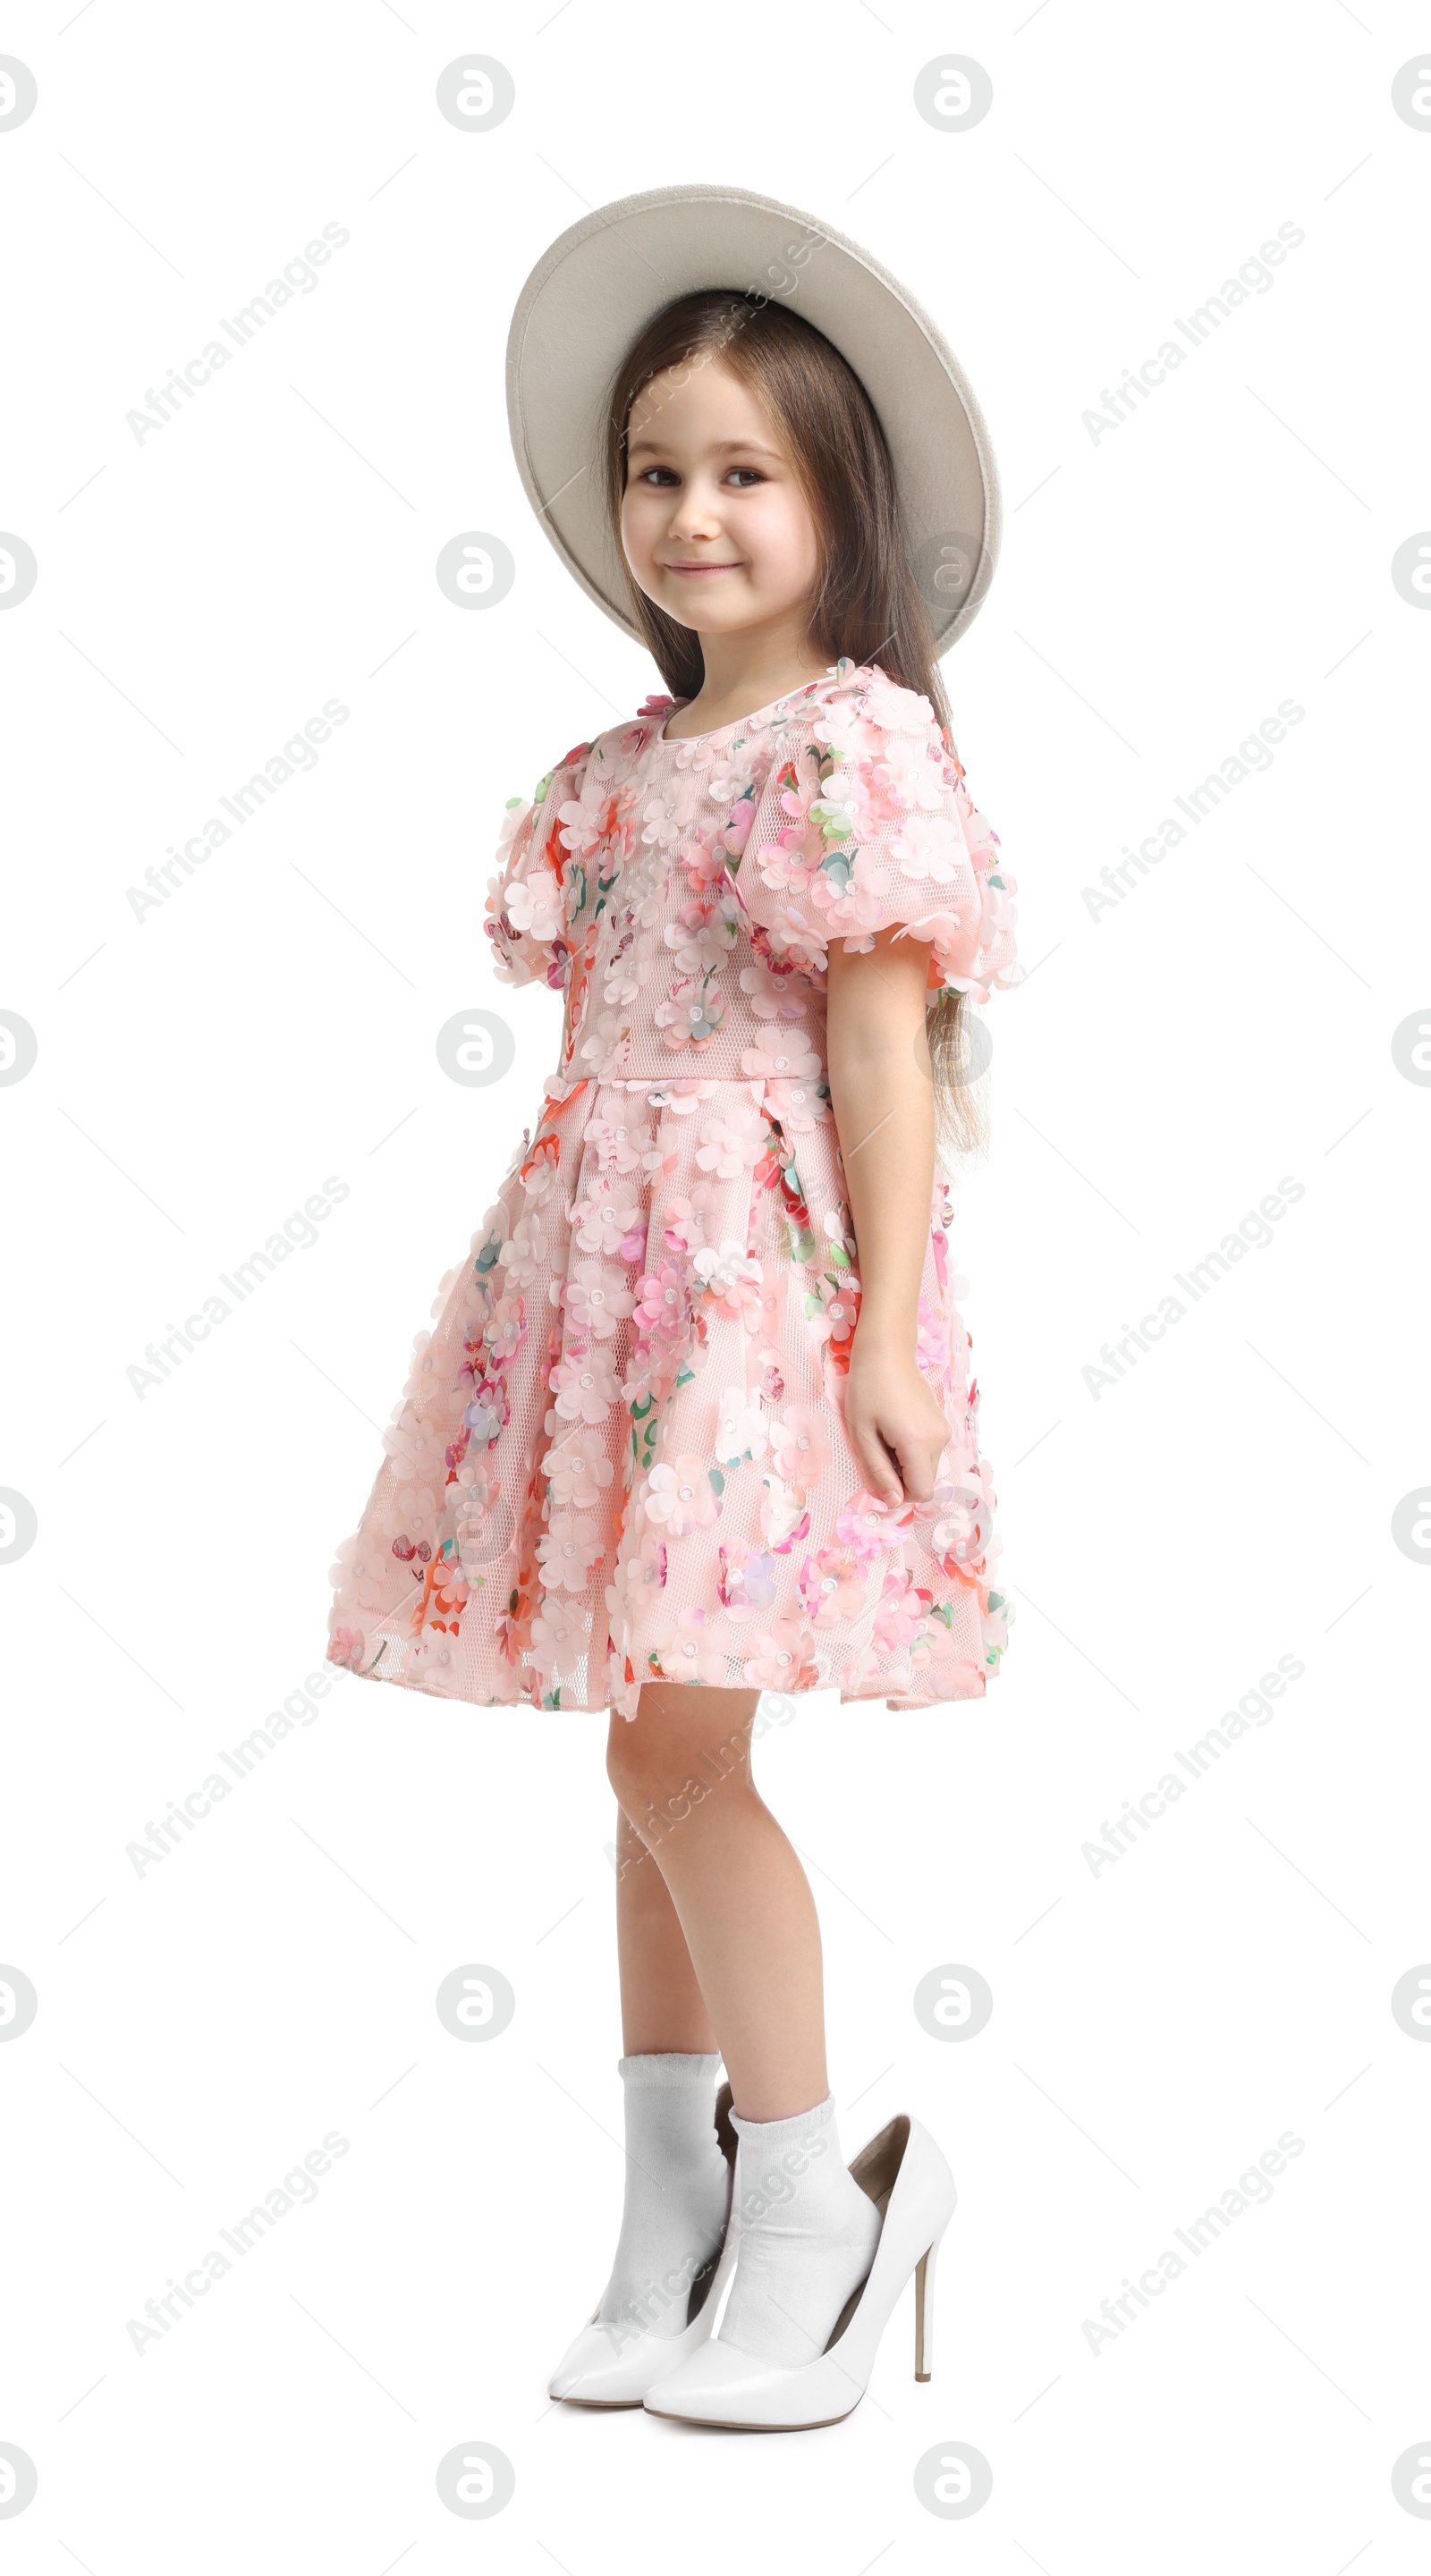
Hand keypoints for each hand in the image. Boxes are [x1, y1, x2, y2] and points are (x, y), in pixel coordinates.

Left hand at [842, 1333, 950, 1506]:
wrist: (887, 1352)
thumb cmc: (867, 1389)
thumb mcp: (862, 1435)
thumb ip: (878, 1472)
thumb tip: (892, 1502)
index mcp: (919, 1443)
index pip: (921, 1492)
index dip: (899, 1493)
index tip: (879, 1475)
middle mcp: (939, 1439)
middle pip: (925, 1482)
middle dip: (901, 1477)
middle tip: (877, 1450)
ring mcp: (944, 1431)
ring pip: (927, 1468)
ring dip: (906, 1464)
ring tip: (885, 1437)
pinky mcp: (942, 1424)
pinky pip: (929, 1453)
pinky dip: (912, 1452)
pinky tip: (895, 1429)